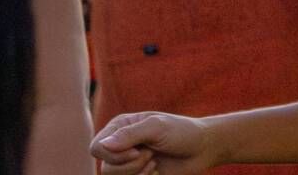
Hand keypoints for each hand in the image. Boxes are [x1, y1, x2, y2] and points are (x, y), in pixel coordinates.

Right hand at [92, 112, 219, 174]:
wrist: (201, 150)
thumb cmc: (181, 132)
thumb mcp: (156, 127)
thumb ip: (129, 135)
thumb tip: (103, 145)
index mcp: (120, 127)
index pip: (96, 147)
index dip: (113, 155)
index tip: (137, 151)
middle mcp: (119, 145)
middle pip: (105, 168)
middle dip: (132, 165)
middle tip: (152, 154)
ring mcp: (127, 163)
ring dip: (138, 173)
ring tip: (154, 162)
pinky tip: (156, 172)